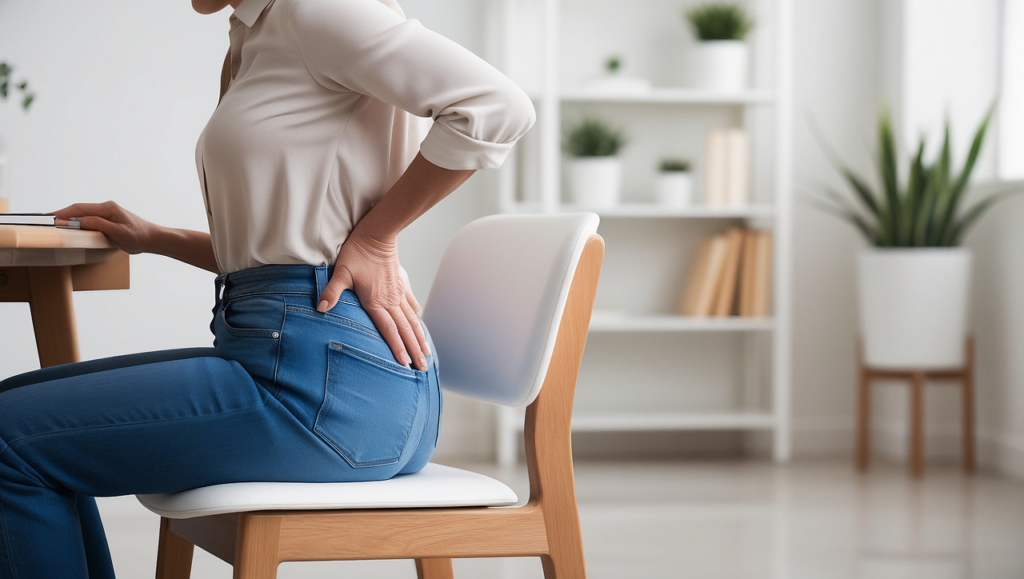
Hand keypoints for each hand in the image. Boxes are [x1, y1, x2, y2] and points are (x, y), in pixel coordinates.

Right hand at [51, 201, 156, 254]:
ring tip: (54, 223)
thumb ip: (100, 226)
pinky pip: (88, 217)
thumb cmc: (138, 237)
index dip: (64, 214)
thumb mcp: (120, 234)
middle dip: (62, 214)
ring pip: (82, 213)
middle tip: (47, 221)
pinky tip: (70, 226)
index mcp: (108, 208)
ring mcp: (106, 212)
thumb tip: (81, 221)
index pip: (80, 209)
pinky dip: (77, 221)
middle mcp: (106, 207)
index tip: (51, 219)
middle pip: (79, 209)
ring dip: (69, 217)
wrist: (152, 238)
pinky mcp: (107, 218)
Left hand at [318, 231, 429, 370]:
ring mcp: (398, 293)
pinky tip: (419, 323)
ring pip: (412, 320)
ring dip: (419, 337)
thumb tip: (320, 308)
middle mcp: (391, 301)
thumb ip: (332, 292)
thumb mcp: (341, 272)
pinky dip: (417, 317)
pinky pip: (411, 304)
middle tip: (422, 367)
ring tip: (426, 353)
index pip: (389, 330)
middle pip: (405, 330)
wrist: (377, 234)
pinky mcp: (402, 284)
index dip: (397, 348)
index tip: (405, 364)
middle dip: (414, 350)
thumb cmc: (357, 253)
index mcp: (376, 302)